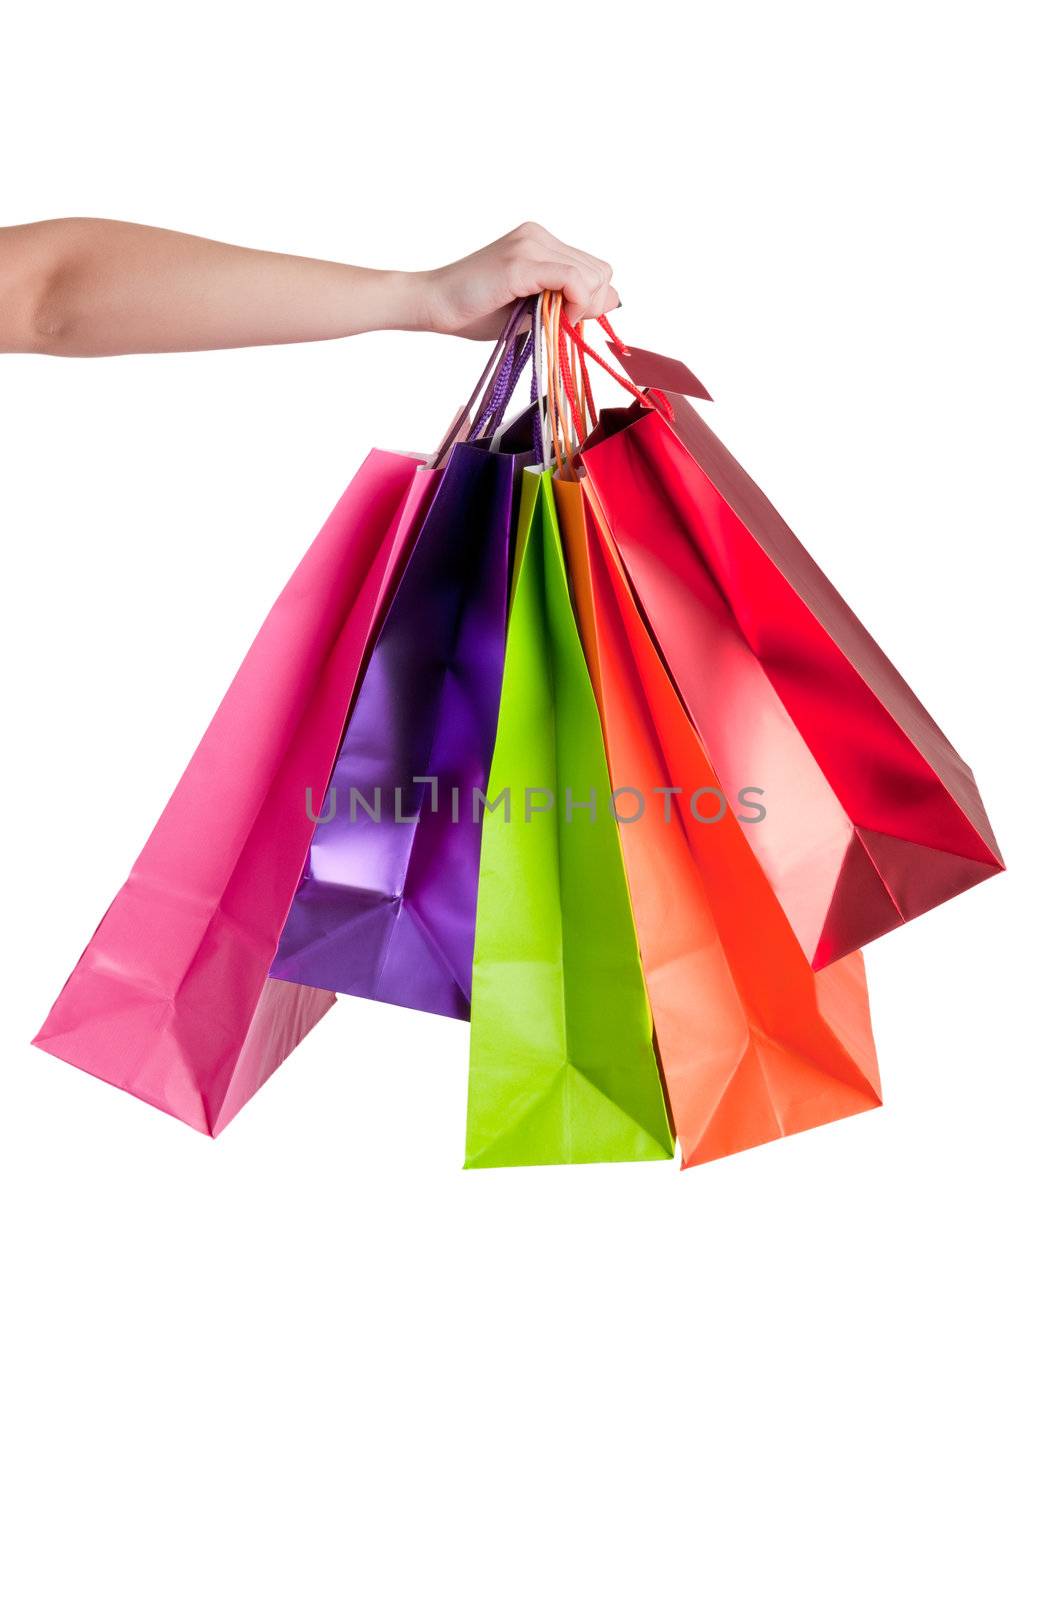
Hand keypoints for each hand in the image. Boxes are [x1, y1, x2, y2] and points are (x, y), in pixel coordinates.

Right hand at [414, 222, 618, 338]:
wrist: (433, 304)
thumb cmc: (475, 311)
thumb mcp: (532, 309)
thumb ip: (569, 303)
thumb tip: (612, 301)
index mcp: (540, 241)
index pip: (594, 268)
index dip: (592, 300)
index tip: (569, 321)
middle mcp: (538, 235)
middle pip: (600, 271)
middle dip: (592, 304)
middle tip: (563, 322)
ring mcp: (530, 244)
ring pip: (592, 275)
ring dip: (582, 306)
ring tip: (551, 319)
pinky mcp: (522, 261)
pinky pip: (573, 280)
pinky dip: (576, 304)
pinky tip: (557, 316)